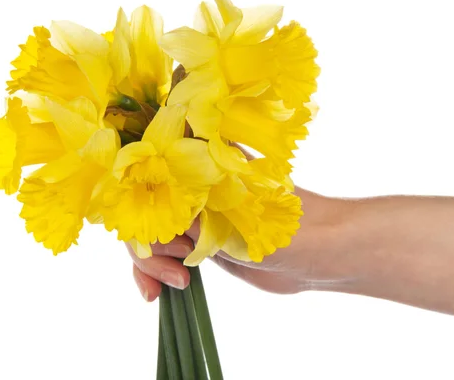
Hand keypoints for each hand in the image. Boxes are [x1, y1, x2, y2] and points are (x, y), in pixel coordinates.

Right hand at [128, 187, 355, 300]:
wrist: (318, 255)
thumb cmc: (283, 223)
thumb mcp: (230, 213)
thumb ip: (186, 205)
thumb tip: (141, 199)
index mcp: (200, 159)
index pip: (145, 172)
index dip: (135, 202)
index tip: (147, 231)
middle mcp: (192, 184)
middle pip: (141, 208)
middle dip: (149, 244)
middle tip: (179, 267)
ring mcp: (194, 214)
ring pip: (150, 235)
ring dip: (152, 264)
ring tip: (181, 283)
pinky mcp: (199, 242)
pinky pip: (163, 256)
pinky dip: (154, 274)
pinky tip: (156, 294)